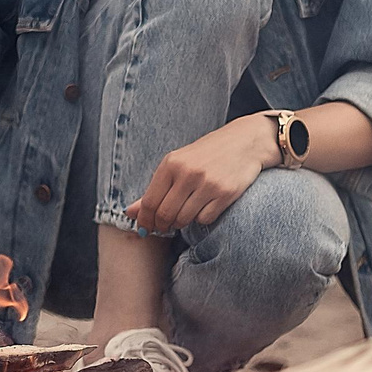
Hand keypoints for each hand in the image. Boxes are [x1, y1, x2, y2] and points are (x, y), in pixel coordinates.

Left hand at [130, 116, 276, 233]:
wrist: (243, 143)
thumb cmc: (205, 155)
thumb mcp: (176, 164)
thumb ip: (154, 189)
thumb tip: (129, 212)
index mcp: (171, 164)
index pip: (149, 201)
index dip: (144, 220)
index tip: (143, 228)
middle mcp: (187, 173)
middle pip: (165, 214)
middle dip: (161, 225)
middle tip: (163, 227)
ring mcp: (207, 184)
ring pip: (184, 219)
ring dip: (181, 222)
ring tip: (184, 213)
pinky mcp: (225, 194)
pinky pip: (205, 219)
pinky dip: (201, 218)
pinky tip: (204, 207)